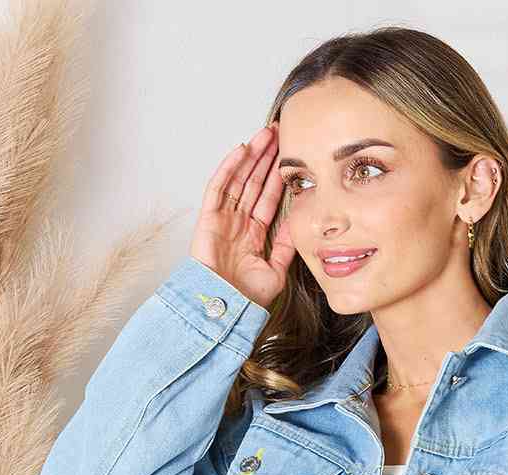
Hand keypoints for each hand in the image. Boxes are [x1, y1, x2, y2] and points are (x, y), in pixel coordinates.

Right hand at [189, 122, 294, 310]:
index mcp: (253, 234)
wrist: (226, 307)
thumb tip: (298, 222)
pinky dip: (229, 168)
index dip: (279, 177)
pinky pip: (218, 187)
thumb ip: (286, 246)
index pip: (268, 198)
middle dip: (266, 158)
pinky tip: (241, 150)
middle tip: (279, 134)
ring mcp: (223, 219)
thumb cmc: (247, 296)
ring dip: (251, 156)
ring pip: (239, 179)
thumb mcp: (276, 270)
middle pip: (254, 183)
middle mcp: (238, 223)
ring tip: (265, 134)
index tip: (291, 157)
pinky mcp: (208, 218)